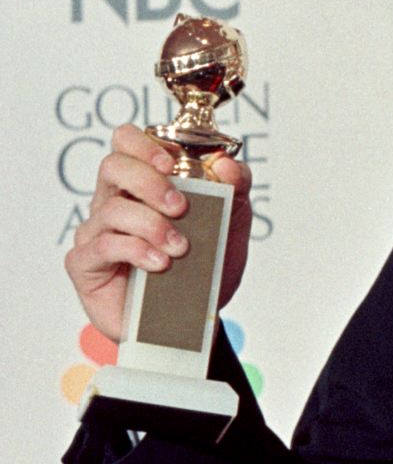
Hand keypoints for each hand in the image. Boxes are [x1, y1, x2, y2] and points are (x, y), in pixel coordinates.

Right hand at [65, 125, 253, 341]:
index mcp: (142, 185)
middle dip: (150, 182)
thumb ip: (235, 191)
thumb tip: (228, 164)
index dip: (144, 144)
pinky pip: (104, 245)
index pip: (126, 143)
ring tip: (180, 248)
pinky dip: (137, 251)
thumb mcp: (232, 226)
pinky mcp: (86, 263)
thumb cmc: (204, 268)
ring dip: (151, 224)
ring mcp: (97, 232)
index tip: (172, 162)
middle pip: (113, 167)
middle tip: (181, 207)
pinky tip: (160, 264)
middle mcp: (114, 202)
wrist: (194, 320)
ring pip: (113, 209)